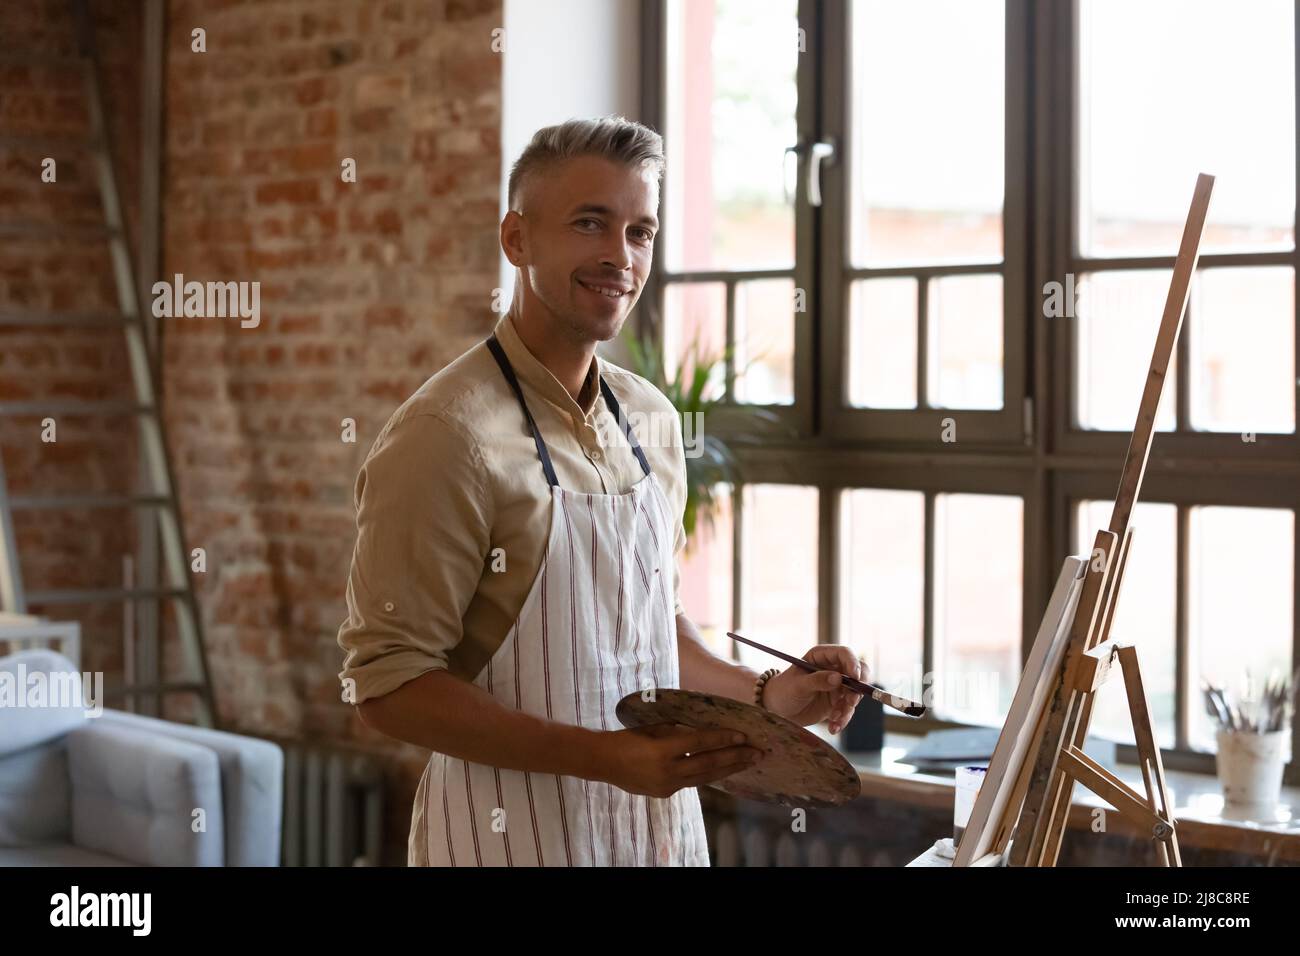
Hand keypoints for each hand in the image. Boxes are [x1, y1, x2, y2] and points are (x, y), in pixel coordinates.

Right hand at [595, 724, 763, 797]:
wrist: (603, 761)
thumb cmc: (627, 737)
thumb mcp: (653, 728)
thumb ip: (677, 731)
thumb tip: (703, 731)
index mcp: (662, 750)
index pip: (700, 743)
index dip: (722, 739)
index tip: (743, 736)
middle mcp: (667, 771)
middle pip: (709, 764)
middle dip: (736, 757)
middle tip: (758, 752)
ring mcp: (667, 785)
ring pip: (705, 777)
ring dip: (729, 769)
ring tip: (748, 762)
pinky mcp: (665, 793)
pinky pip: (692, 782)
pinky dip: (709, 775)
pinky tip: (723, 770)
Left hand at [760, 645, 867, 732]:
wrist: (778, 709)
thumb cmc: (783, 690)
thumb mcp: (798, 685)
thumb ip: (817, 680)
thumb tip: (838, 678)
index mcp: (821, 656)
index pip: (844, 654)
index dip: (853, 663)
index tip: (856, 678)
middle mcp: (833, 669)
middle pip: (858, 672)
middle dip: (859, 687)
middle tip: (852, 701)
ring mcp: (837, 686)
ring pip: (855, 694)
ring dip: (848, 708)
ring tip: (834, 719)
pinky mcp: (837, 702)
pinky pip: (848, 709)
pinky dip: (843, 719)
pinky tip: (833, 727)